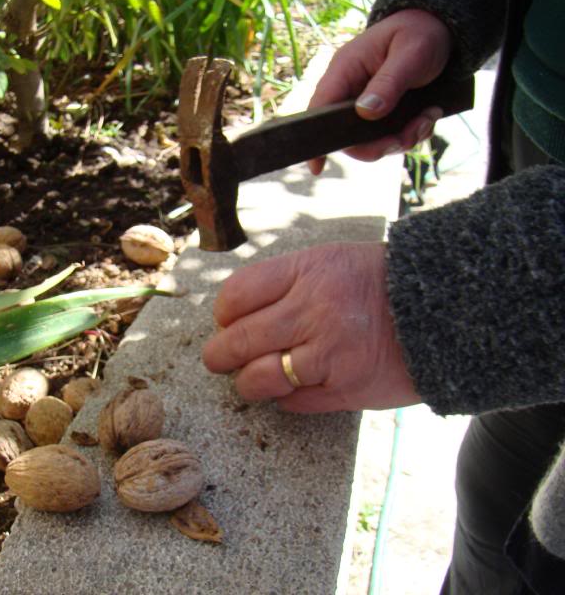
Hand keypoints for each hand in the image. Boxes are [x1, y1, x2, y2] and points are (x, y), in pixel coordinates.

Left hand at [202, 243, 420, 412]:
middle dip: (219, 355)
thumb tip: (233, 316)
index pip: (235, 296)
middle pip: (237, 342)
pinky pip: (291, 403)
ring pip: (256, 379)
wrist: (445, 310)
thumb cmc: (377, 284)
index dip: (223, 314)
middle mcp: (314, 311)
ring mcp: (330, 353)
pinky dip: (284, 398)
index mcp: (307, 272)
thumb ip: (283, 283)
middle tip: (219, 359)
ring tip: (251, 378)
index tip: (227, 322)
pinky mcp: (345, 389)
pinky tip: (294, 386)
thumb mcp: (329, 261)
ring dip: (246, 383)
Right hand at [308, 9, 453, 173]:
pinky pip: (390, 139)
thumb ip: (389, 82)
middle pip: (348, 136)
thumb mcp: (411, 53)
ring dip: (403, 139)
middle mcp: (350, 92)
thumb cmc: (420, 34)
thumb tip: (366, 113)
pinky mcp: (383, 116)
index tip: (317, 167)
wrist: (440, 31)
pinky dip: (412, 135)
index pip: (320, 109)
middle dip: (381, 144)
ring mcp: (365, 106)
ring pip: (373, 143)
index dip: (317, 139)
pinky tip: (428, 116)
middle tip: (409, 135)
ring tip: (427, 117)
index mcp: (345, 70)